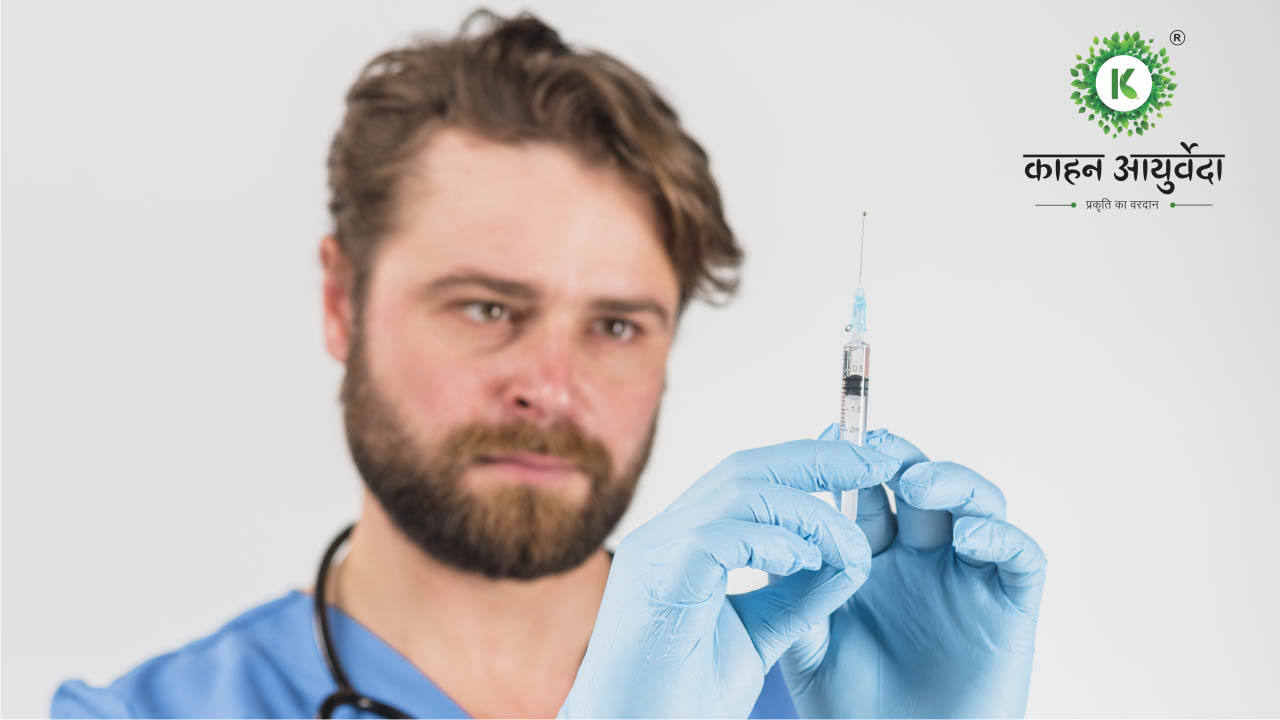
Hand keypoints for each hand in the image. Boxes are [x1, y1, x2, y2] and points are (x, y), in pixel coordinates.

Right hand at [558, 437, 901, 717]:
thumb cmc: (683, 699)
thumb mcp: (759, 634)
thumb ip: (798, 594)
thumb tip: (853, 554)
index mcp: (682, 544)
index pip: (745, 479)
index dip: (804, 462)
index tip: (862, 462)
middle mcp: (663, 537)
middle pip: (743, 469)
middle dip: (816, 460)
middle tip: (876, 464)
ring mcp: (655, 555)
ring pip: (738, 494)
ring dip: (807, 513)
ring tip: (849, 545)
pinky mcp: (658, 583)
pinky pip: (720, 538)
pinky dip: (771, 542)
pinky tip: (803, 562)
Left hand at [779, 424, 1046, 717]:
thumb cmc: (849, 710)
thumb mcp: (808, 644)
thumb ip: (797, 589)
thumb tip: (780, 527)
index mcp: (873, 557)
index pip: (869, 489)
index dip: (853, 458)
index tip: (829, 434)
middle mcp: (923, 559)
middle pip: (924, 482)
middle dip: (902, 456)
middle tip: (877, 450)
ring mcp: (968, 579)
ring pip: (978, 504)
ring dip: (953, 482)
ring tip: (918, 486)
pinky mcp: (1009, 609)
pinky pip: (1021, 557)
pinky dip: (1000, 537)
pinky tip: (967, 540)